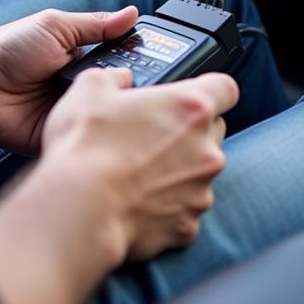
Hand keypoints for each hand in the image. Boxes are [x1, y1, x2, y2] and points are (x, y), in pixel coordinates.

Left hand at [0, 6, 138, 154]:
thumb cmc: (10, 48)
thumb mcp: (56, 27)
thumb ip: (96, 24)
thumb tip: (132, 12)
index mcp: (85, 59)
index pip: (122, 63)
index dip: (139, 64)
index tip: (159, 63)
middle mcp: (82, 87)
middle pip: (117, 91)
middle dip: (129, 90)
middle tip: (139, 88)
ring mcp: (71, 112)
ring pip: (104, 116)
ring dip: (112, 112)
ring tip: (127, 108)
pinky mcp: (58, 135)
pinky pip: (81, 138)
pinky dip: (90, 134)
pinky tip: (103, 129)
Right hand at [41, 69, 238, 262]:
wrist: (78, 211)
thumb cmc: (85, 148)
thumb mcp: (90, 89)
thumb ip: (115, 77)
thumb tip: (121, 79)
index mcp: (192, 108)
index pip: (225, 89)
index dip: (209, 90)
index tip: (190, 96)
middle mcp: (207, 149)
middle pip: (213, 131)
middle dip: (190, 132)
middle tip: (154, 136)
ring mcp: (200, 189)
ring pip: (199, 173)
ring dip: (179, 171)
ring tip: (139, 173)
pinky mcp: (187, 226)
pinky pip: (184, 210)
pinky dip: (167, 207)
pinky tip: (137, 202)